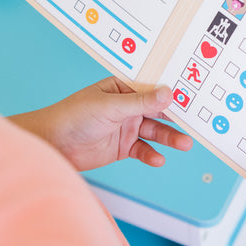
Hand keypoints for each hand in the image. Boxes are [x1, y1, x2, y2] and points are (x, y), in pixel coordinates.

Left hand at [10, 77, 192, 171]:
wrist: (51, 144)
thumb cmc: (72, 116)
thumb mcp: (110, 106)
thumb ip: (140, 102)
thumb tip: (167, 93)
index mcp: (123, 87)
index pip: (153, 87)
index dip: (173, 90)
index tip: (194, 94)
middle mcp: (127, 106)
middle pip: (158, 110)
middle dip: (176, 117)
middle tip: (195, 124)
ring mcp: (126, 126)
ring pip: (155, 131)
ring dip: (169, 137)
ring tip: (184, 143)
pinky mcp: (122, 147)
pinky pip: (143, 149)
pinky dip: (151, 155)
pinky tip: (158, 159)